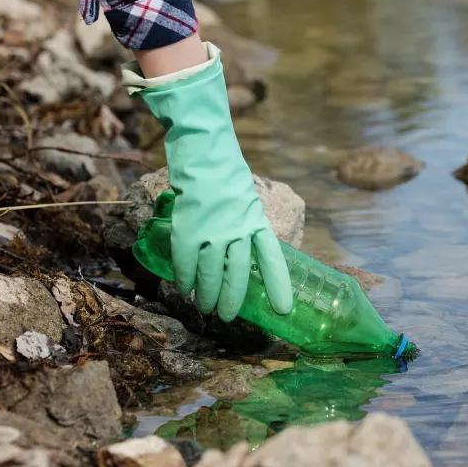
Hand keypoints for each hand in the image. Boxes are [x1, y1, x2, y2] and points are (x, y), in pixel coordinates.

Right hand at [133, 43, 292, 320]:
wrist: (202, 149)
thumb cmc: (225, 174)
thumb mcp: (245, 199)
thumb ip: (244, 226)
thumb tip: (239, 255)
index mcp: (256, 220)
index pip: (271, 260)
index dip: (278, 286)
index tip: (283, 310)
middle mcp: (237, 228)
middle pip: (237, 274)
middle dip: (232, 299)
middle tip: (228, 316)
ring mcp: (212, 230)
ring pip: (210, 273)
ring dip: (207, 294)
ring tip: (205, 308)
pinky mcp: (188, 228)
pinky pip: (186, 263)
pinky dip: (184, 279)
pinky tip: (184, 289)